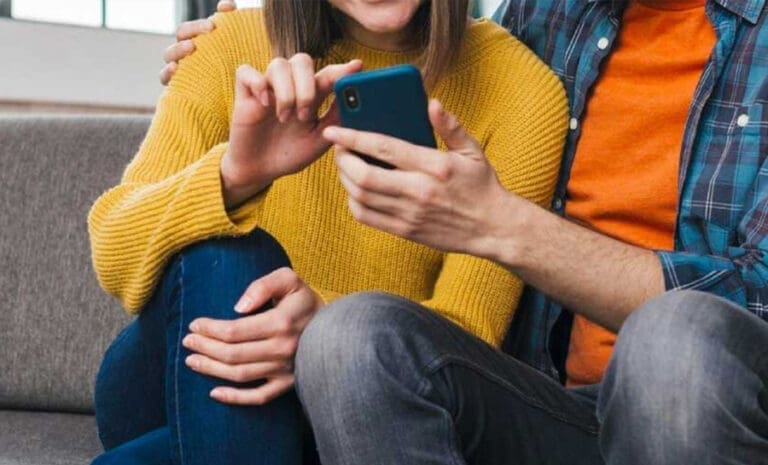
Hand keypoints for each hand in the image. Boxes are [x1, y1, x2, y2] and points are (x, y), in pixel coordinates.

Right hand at [159, 0, 236, 84]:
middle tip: (210, 29)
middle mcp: (187, 54)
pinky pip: (165, 78)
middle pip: (181, 35)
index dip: (199, 24)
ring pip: (169, 55)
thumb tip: (226, 5)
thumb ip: (232, 24)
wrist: (238, 102)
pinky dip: (167, 72)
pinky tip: (175, 68)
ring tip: (191, 46)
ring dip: (178, 48)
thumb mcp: (238, 48)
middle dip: (192, 30)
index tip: (214, 25)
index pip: (191, 28)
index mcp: (198, 43)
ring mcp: (181, 70)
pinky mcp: (177, 88)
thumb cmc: (235, 72)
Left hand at [183, 268, 323, 404]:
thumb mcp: (288, 279)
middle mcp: (283, 349)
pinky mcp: (289, 384)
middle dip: (205, 348)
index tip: (194, 325)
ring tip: (192, 361)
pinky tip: (214, 393)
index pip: (234, 331)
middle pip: (232, 354)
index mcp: (281, 322)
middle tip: (187, 342)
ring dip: (211, 370)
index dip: (209, 329)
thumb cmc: (305, 300)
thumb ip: (262, 285)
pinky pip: (259, 397)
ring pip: (240, 375)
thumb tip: (237, 308)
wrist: (336, 327)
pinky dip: (235, 398)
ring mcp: (286, 370)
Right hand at [220, 56, 362, 207]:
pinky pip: (246, 72)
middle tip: (305, 116)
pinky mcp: (245, 94)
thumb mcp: (319, 140)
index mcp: (311, 96)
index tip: (356, 67)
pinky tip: (264, 104)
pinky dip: (256, 83)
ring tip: (285, 117)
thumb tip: (356, 102)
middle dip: (307, 87)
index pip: (327, 74)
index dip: (341, 69)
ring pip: (278, 64)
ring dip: (286, 91)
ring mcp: (268, 88)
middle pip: (302, 61)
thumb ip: (336, 121)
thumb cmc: (290, 153)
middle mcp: (290, 86)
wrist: (261, 170)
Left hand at [325, 99, 512, 257]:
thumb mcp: (473, 150)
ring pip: (360, 197)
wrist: (494, 228)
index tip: (334, 130)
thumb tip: (431, 103)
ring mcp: (410, 214)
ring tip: (346, 166)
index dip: (353, 138)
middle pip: (363, 176)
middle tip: (339, 149)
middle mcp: (418, 191)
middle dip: (342, 160)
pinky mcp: (405, 231)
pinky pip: (367, 217)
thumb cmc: (482, 185)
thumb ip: (450, 126)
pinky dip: (354, 202)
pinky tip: (357, 190)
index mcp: (434, 166)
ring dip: (345, 180)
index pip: (383, 148)